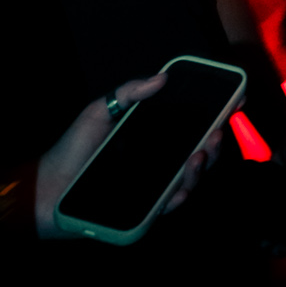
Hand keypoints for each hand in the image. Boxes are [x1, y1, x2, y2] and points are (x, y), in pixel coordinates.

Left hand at [37, 72, 230, 236]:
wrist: (47, 188)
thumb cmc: (73, 147)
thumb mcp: (100, 110)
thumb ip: (130, 91)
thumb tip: (162, 76)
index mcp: (155, 134)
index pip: (193, 122)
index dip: (219, 112)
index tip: (237, 99)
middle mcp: (160, 160)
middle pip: (201, 150)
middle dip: (216, 141)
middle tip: (218, 131)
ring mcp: (154, 185)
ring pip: (191, 178)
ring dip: (202, 167)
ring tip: (200, 155)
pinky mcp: (144, 210)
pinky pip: (169, 204)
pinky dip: (180, 195)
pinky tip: (181, 185)